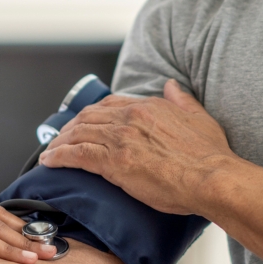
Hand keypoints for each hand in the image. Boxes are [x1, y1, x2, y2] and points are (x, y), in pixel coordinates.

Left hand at [39, 80, 237, 214]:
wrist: (213, 178)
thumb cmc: (210, 155)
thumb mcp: (199, 117)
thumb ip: (182, 99)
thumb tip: (171, 85)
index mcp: (147, 106)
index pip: (108, 104)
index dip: (90, 115)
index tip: (82, 124)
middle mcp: (129, 117)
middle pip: (87, 117)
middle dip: (69, 129)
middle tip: (59, 140)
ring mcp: (120, 138)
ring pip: (78, 134)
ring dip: (59, 143)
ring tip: (49, 152)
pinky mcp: (114, 162)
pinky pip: (76, 155)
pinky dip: (59, 156)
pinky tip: (50, 161)